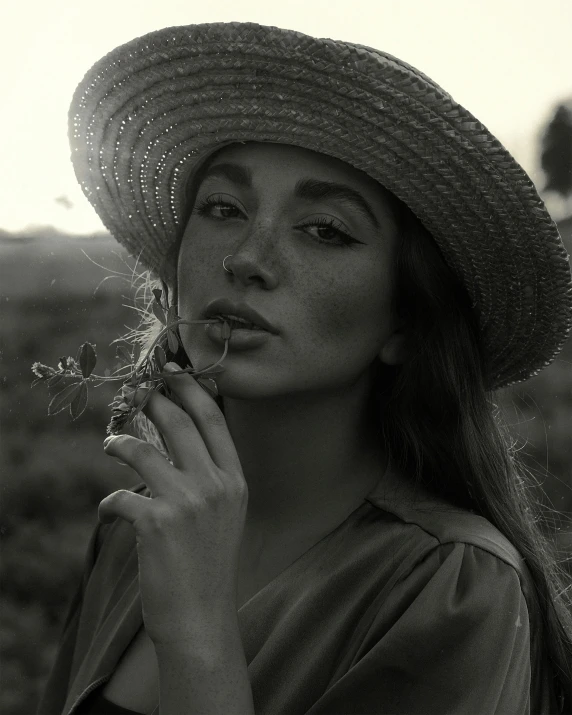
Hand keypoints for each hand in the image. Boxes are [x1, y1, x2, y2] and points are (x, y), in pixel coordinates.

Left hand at [98, 363, 247, 644]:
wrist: (202, 617)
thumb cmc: (210, 563)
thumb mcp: (225, 513)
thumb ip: (210, 476)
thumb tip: (178, 439)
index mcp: (235, 480)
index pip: (214, 420)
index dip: (192, 390)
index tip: (174, 372)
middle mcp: (215, 485)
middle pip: (179, 423)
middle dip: (153, 401)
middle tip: (135, 392)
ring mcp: (186, 503)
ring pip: (143, 450)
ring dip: (120, 442)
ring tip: (111, 443)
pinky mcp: (155, 523)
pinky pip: (120, 496)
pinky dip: (109, 502)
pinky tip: (110, 510)